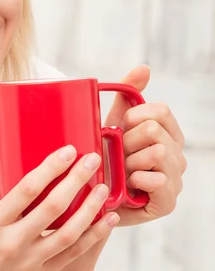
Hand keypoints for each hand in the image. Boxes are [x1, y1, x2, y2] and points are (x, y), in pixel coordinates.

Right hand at [0, 140, 119, 270]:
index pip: (26, 189)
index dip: (50, 168)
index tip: (68, 150)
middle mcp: (12, 242)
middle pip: (52, 207)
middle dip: (76, 180)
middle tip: (92, 160)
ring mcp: (30, 262)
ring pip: (68, 233)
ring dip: (90, 209)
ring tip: (104, 188)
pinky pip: (73, 254)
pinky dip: (93, 236)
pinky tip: (108, 220)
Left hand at [104, 65, 185, 225]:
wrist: (93, 196)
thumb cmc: (105, 159)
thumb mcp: (112, 123)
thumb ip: (128, 95)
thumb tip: (143, 68)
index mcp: (167, 134)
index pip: (161, 111)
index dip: (133, 117)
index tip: (120, 129)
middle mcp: (176, 155)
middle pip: (154, 130)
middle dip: (127, 142)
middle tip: (118, 156)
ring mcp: (175, 179)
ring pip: (157, 152)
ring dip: (129, 162)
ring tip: (121, 172)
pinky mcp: (168, 202)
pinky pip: (158, 180)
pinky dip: (136, 181)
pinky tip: (128, 186)